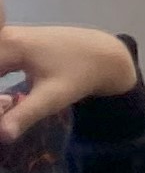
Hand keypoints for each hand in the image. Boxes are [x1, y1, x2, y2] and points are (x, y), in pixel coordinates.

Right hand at [0, 25, 141, 139]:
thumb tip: (1, 135)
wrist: (105, 54)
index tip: (1, 114)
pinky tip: (4, 102)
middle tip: (6, 109)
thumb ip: (24, 115)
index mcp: (9, 45)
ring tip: (6, 107)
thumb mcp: (53, 97)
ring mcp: (9, 37)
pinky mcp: (14, 44)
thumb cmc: (80, 74)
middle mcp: (5, 37)